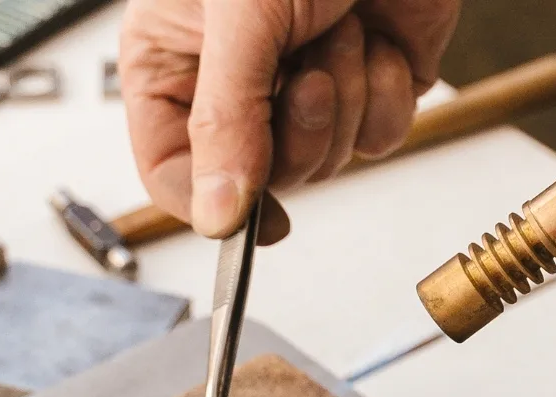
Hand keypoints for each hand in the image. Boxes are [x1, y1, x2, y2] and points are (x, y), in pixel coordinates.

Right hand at [119, 0, 459, 242]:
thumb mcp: (241, 18)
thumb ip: (224, 121)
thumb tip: (216, 217)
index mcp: (176, 61)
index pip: (169, 169)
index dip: (207, 202)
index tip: (242, 218)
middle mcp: (239, 84)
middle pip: (257, 177)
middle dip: (295, 126)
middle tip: (304, 66)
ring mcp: (306, 87)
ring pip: (323, 162)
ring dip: (345, 96)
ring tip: (339, 28)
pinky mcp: (368, 87)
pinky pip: (377, 138)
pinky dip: (386, 92)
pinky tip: (377, 38)